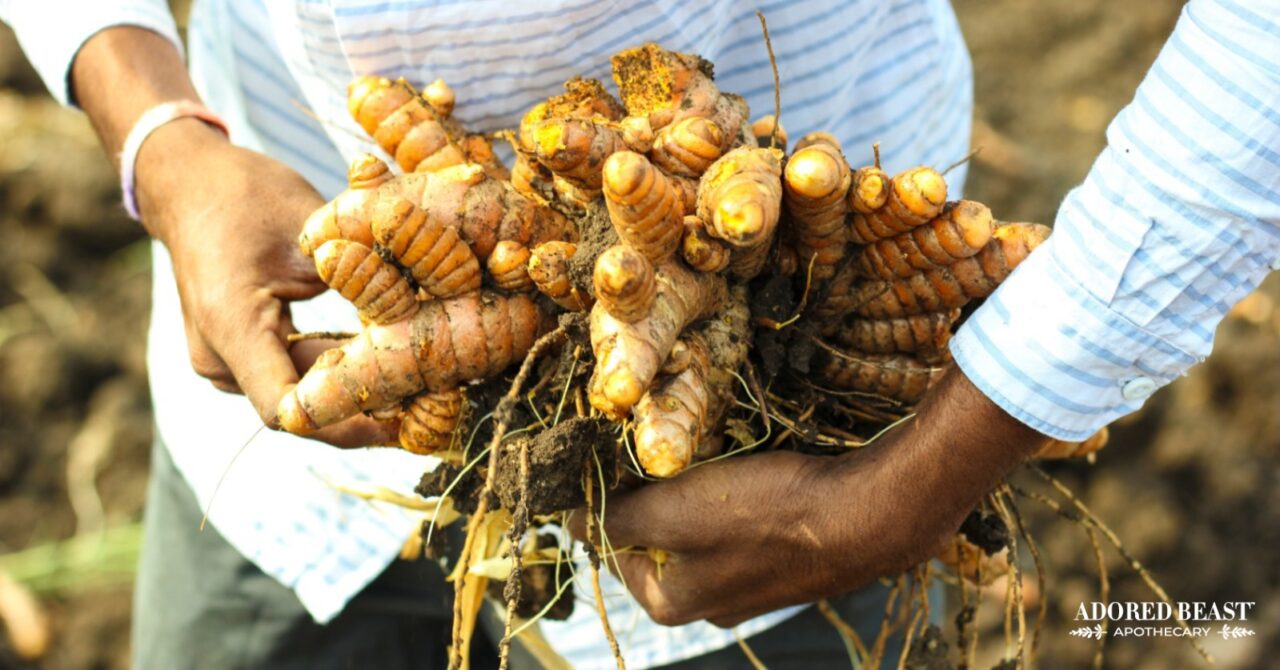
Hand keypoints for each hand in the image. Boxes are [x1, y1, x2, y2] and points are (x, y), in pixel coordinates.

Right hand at [134, 120, 396, 446]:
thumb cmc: (245, 195)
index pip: (286, 407)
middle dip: (368, 409)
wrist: (188, 185)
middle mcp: (219, 357)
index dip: (347, 422)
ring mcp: (224, 362)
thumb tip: (424, 308)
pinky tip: (387, 367)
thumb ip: (360, 271)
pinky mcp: (239, 357)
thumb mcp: (311, 224)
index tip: (404, 418)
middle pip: (301, 408)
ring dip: (355, 393)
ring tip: (422, 389)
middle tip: (435, 408)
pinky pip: (291, 378)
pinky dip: (336, 375)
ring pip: (299, 396)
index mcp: (230, 323)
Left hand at [573, 367, 1044, 626]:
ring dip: (688, 492)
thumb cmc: (768, 514)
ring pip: (695, 530)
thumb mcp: (676, 512)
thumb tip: (569, 515)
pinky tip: (742, 468)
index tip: (605, 451)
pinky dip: (729, 497)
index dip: (601, 495)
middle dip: (648, 492)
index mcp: (670, 603)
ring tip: (697, 450)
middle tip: (650, 444)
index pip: (608, 544)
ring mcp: (747, 586)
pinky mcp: (783, 561)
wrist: (869, 516)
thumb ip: (618, 518)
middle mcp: (706, 605)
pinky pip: (736, 525)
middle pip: (652, 539)